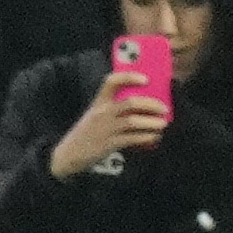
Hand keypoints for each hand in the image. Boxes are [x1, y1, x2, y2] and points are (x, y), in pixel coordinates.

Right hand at [50, 69, 171, 177]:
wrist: (68, 154)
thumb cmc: (87, 133)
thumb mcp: (95, 115)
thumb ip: (114, 108)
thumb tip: (144, 106)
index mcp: (99, 102)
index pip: (112, 81)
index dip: (130, 77)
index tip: (146, 79)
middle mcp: (102, 113)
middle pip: (130, 102)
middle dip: (151, 104)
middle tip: (164, 108)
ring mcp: (105, 129)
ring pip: (133, 121)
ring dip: (151, 122)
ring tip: (163, 124)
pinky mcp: (108, 144)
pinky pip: (132, 138)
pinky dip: (146, 137)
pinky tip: (154, 136)